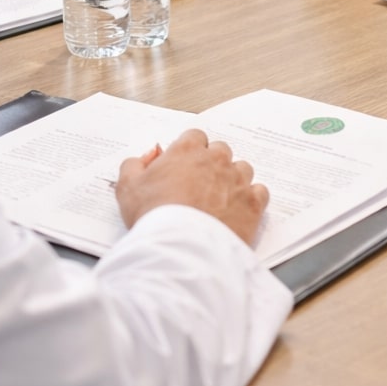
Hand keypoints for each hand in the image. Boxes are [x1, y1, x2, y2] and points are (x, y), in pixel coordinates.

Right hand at [115, 129, 269, 246]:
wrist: (181, 249)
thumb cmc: (154, 217)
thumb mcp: (127, 188)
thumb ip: (134, 165)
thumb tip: (147, 157)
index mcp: (187, 150)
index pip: (195, 136)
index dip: (189, 151)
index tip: (184, 165)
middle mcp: (216, 159)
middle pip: (220, 150)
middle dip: (212, 163)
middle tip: (199, 185)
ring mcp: (238, 180)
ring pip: (242, 169)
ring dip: (233, 179)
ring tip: (219, 200)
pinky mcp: (253, 203)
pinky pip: (259, 192)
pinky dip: (250, 199)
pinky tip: (237, 210)